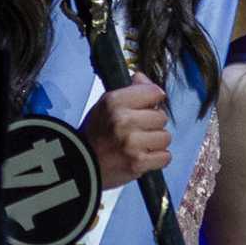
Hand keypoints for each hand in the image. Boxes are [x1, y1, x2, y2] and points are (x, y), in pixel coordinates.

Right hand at [79, 74, 170, 188]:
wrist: (80, 165)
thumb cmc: (94, 135)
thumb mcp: (105, 104)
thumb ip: (129, 90)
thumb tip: (145, 79)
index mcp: (114, 101)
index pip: (153, 92)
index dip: (152, 101)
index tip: (146, 108)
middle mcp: (123, 120)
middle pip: (162, 117)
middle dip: (152, 124)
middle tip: (137, 130)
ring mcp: (131, 143)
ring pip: (165, 137)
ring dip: (155, 142)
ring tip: (139, 145)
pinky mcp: (138, 163)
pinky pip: (165, 157)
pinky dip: (156, 159)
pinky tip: (143, 156)